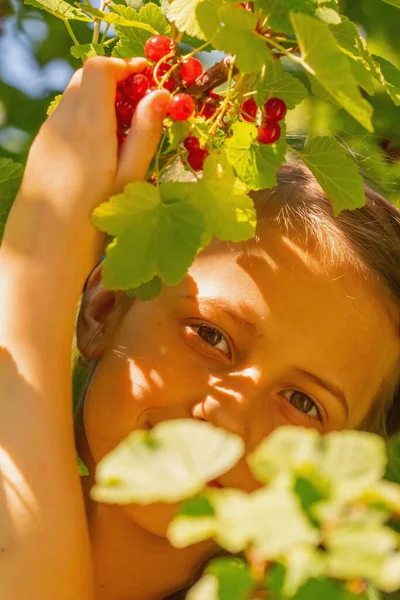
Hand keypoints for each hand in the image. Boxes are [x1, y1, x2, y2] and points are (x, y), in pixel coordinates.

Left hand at [18, 56, 170, 220]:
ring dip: (100, 100)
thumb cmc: (96, 218)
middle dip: (114, 81)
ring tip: (124, 132)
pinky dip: (85, 117)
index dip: (125, 65)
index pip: (99, 68)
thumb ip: (145, 133)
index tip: (148, 76)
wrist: (45, 249)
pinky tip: (100, 150)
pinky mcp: (41, 149)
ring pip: (73, 97)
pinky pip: (64, 118)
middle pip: (85, 78)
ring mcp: (48, 134)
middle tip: (141, 104)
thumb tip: (160, 95)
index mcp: (88, 123)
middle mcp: (62, 120)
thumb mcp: (129, 177)